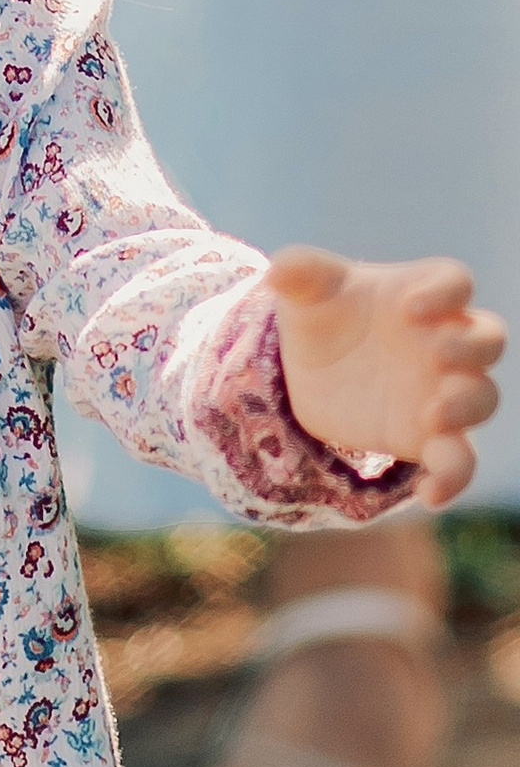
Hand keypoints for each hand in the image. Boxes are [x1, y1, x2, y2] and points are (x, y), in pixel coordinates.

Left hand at [267, 245, 504, 507]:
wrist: (310, 370)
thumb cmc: (322, 315)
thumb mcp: (305, 292)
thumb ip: (300, 274)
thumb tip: (278, 269)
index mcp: (421, 294)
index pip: (454, 281)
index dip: (444, 292)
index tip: (411, 308)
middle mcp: (445, 341)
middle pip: (488, 338)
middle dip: (471, 348)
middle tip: (436, 355)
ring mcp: (443, 390)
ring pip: (483, 396)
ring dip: (467, 405)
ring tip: (431, 416)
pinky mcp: (429, 437)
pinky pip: (459, 460)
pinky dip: (454, 479)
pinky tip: (428, 496)